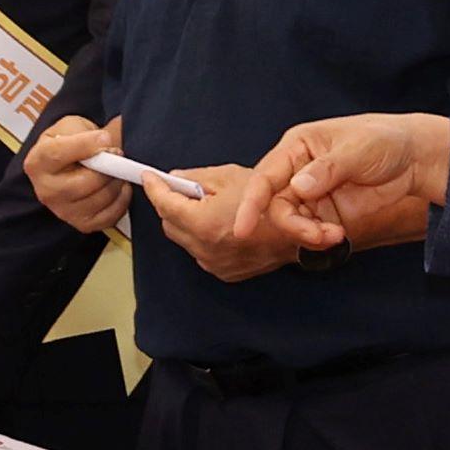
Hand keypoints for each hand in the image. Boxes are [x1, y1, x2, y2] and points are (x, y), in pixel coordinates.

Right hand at [23, 115, 125, 233]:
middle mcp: (46, 190)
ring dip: (117, 182)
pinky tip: (119, 187)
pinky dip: (121, 200)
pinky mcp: (81, 223)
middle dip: (108, 167)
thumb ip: (86, 133)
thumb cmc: (71, 142)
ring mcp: (63, 211)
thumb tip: (107, 143)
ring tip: (117, 170)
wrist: (73, 162)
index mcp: (37, 162)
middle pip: (83, 182)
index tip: (105, 138)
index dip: (85, 145)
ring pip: (99, 199)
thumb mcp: (72, 126)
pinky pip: (109, 216)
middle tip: (118, 156)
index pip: (58, 154)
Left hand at [147, 162, 316, 283]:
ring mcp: (214, 263)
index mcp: (204, 222)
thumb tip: (175, 178)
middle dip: (172, 205)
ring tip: (210, 207)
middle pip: (169, 224)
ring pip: (184, 240)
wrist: (300, 231)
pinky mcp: (223, 271)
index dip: (155, 187)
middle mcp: (205, 248)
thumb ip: (195, 177)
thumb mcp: (230, 177)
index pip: (164, 204)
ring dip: (188, 222)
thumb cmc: (273, 202)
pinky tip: (221, 225)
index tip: (149, 178)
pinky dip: (203, 238)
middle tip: (186, 189)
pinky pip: (200, 252)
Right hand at [265, 112, 449, 249]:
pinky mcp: (325, 214)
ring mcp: (310, 195)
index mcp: (296, 147)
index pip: (265, 177)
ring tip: (335, 235)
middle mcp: (296, 171)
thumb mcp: (358, 149)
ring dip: (308, 234)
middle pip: (275, 205)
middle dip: (292, 225)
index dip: (251, 203)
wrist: (414, 160)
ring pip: (291, 222)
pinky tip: (339, 236)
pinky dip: (320, 239)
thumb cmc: (385, 141)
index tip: (242, 229)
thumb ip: (328, 169)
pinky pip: (310, 232)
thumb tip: (298, 187)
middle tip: (318, 234)